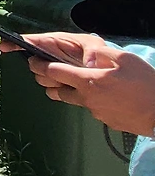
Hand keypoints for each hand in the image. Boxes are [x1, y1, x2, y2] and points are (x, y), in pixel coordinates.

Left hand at [12, 31, 154, 135]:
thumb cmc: (145, 84)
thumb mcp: (124, 59)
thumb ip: (100, 54)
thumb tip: (86, 54)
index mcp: (88, 81)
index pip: (54, 72)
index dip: (40, 65)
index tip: (32, 60)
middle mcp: (86, 99)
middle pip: (56, 90)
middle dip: (46, 80)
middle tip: (44, 72)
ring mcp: (95, 112)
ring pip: (73, 100)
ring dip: (67, 91)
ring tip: (72, 82)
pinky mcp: (105, 121)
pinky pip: (91, 108)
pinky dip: (90, 100)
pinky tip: (102, 94)